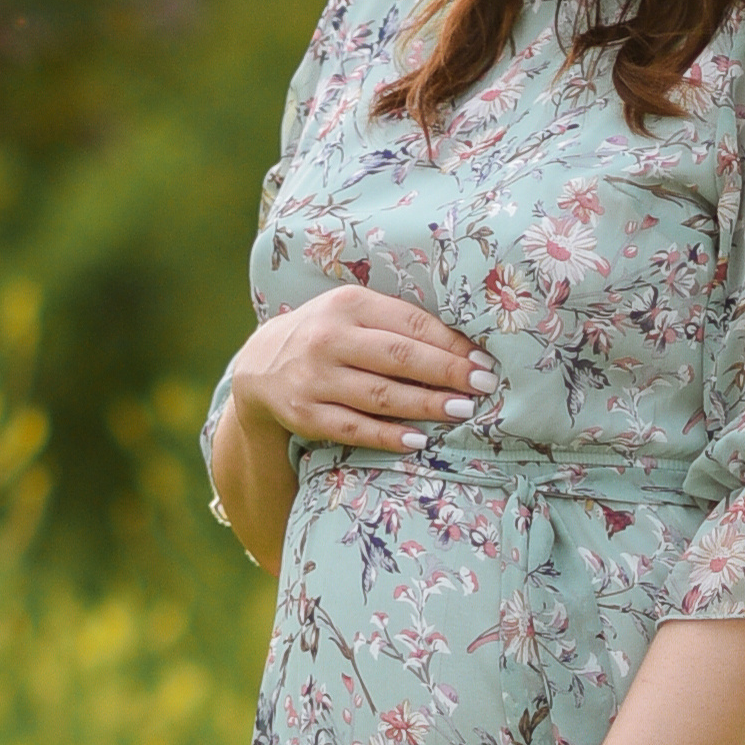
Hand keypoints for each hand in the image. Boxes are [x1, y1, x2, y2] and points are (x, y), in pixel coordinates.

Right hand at [230, 284, 494, 453]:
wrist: (261, 364)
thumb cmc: (326, 335)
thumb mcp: (353, 313)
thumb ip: (397, 323)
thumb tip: (463, 348)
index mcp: (348, 304)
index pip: (410, 323)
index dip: (451, 344)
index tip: (483, 360)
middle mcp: (328, 338)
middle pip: (398, 358)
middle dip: (446, 373)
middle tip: (484, 386)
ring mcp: (314, 378)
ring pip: (380, 395)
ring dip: (425, 405)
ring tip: (462, 411)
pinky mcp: (305, 414)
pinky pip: (354, 428)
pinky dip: (388, 436)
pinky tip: (419, 439)